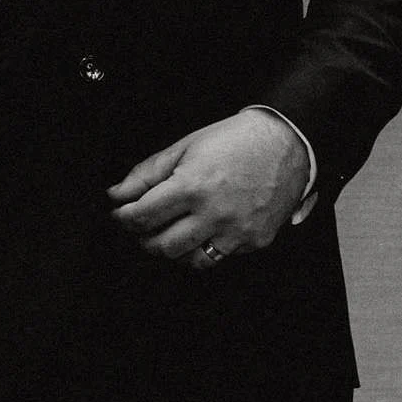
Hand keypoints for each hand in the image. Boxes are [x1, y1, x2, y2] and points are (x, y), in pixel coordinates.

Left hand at [108, 110, 309, 267]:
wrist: (284, 146)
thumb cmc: (233, 141)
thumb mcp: (184, 148)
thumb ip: (147, 173)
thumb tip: (117, 194)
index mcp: (191, 186)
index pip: (143, 215)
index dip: (124, 218)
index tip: (119, 215)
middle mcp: (213, 214)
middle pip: (164, 245)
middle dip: (144, 240)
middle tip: (140, 229)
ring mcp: (236, 232)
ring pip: (191, 260)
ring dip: (173, 251)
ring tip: (169, 235)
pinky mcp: (253, 241)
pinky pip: (220, 256)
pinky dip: (204, 249)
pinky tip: (201, 233)